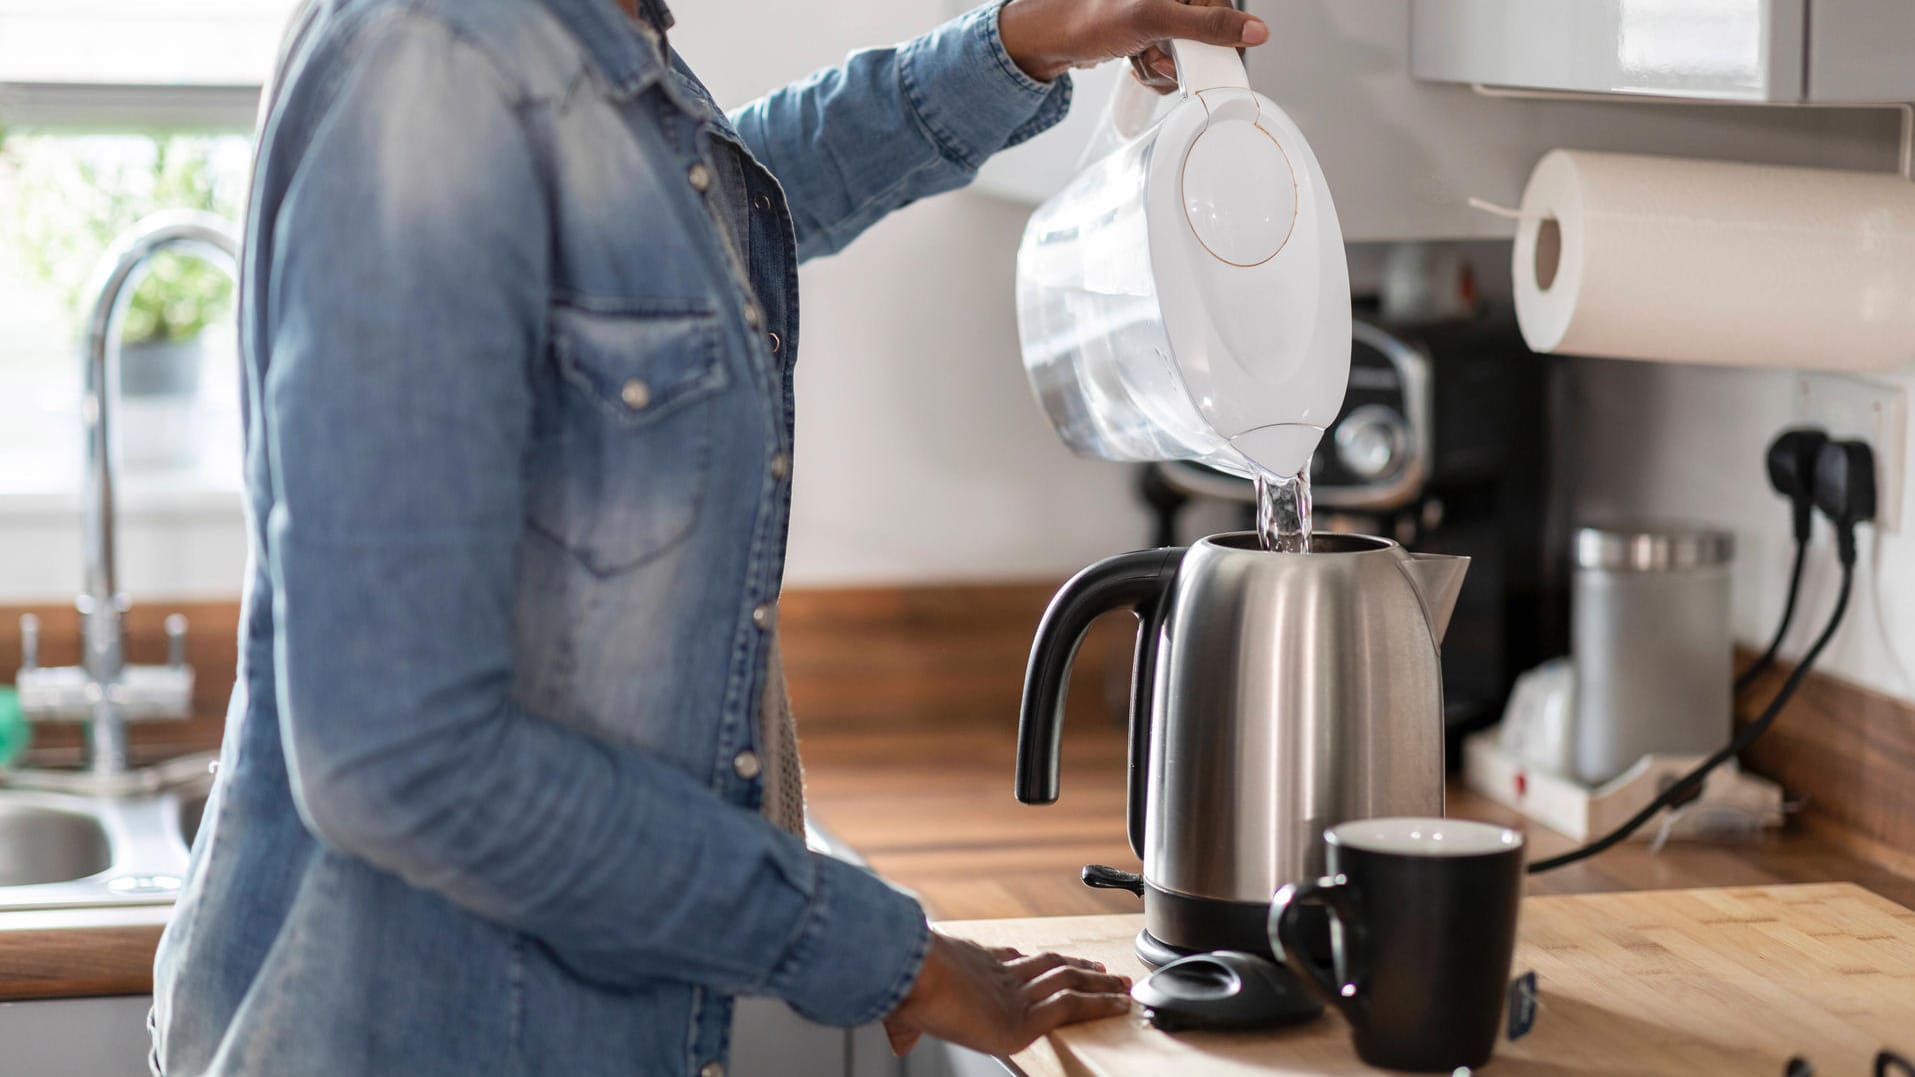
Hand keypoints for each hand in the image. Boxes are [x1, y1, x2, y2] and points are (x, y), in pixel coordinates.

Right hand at [882, 934, 1133, 1056]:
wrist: (913, 973)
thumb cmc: (905, 984)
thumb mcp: (902, 1008)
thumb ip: (904, 1026)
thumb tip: (898, 1041)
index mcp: (970, 966)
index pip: (1008, 959)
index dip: (1030, 959)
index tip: (1046, 958)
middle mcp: (998, 974)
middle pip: (1046, 965)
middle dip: (1074, 967)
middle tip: (1100, 968)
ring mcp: (1015, 992)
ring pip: (1067, 981)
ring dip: (1097, 983)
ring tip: (1121, 985)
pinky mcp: (1027, 1014)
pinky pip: (1072, 1006)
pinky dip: (1098, 1004)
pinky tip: (1119, 1005)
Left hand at [997, 0, 1268, 91]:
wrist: (1052, 39)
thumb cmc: (1090, 17)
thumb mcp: (1156, 19)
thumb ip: (1208, 25)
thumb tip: (1254, 30)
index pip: (1222, 11)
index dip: (1211, 39)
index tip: (1195, 55)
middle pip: (1205, 36)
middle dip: (1180, 58)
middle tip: (1155, 54)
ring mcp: (1162, 14)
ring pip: (1186, 54)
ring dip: (1163, 66)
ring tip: (1140, 55)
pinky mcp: (1150, 34)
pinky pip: (1169, 61)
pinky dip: (1153, 70)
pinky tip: (1134, 59)